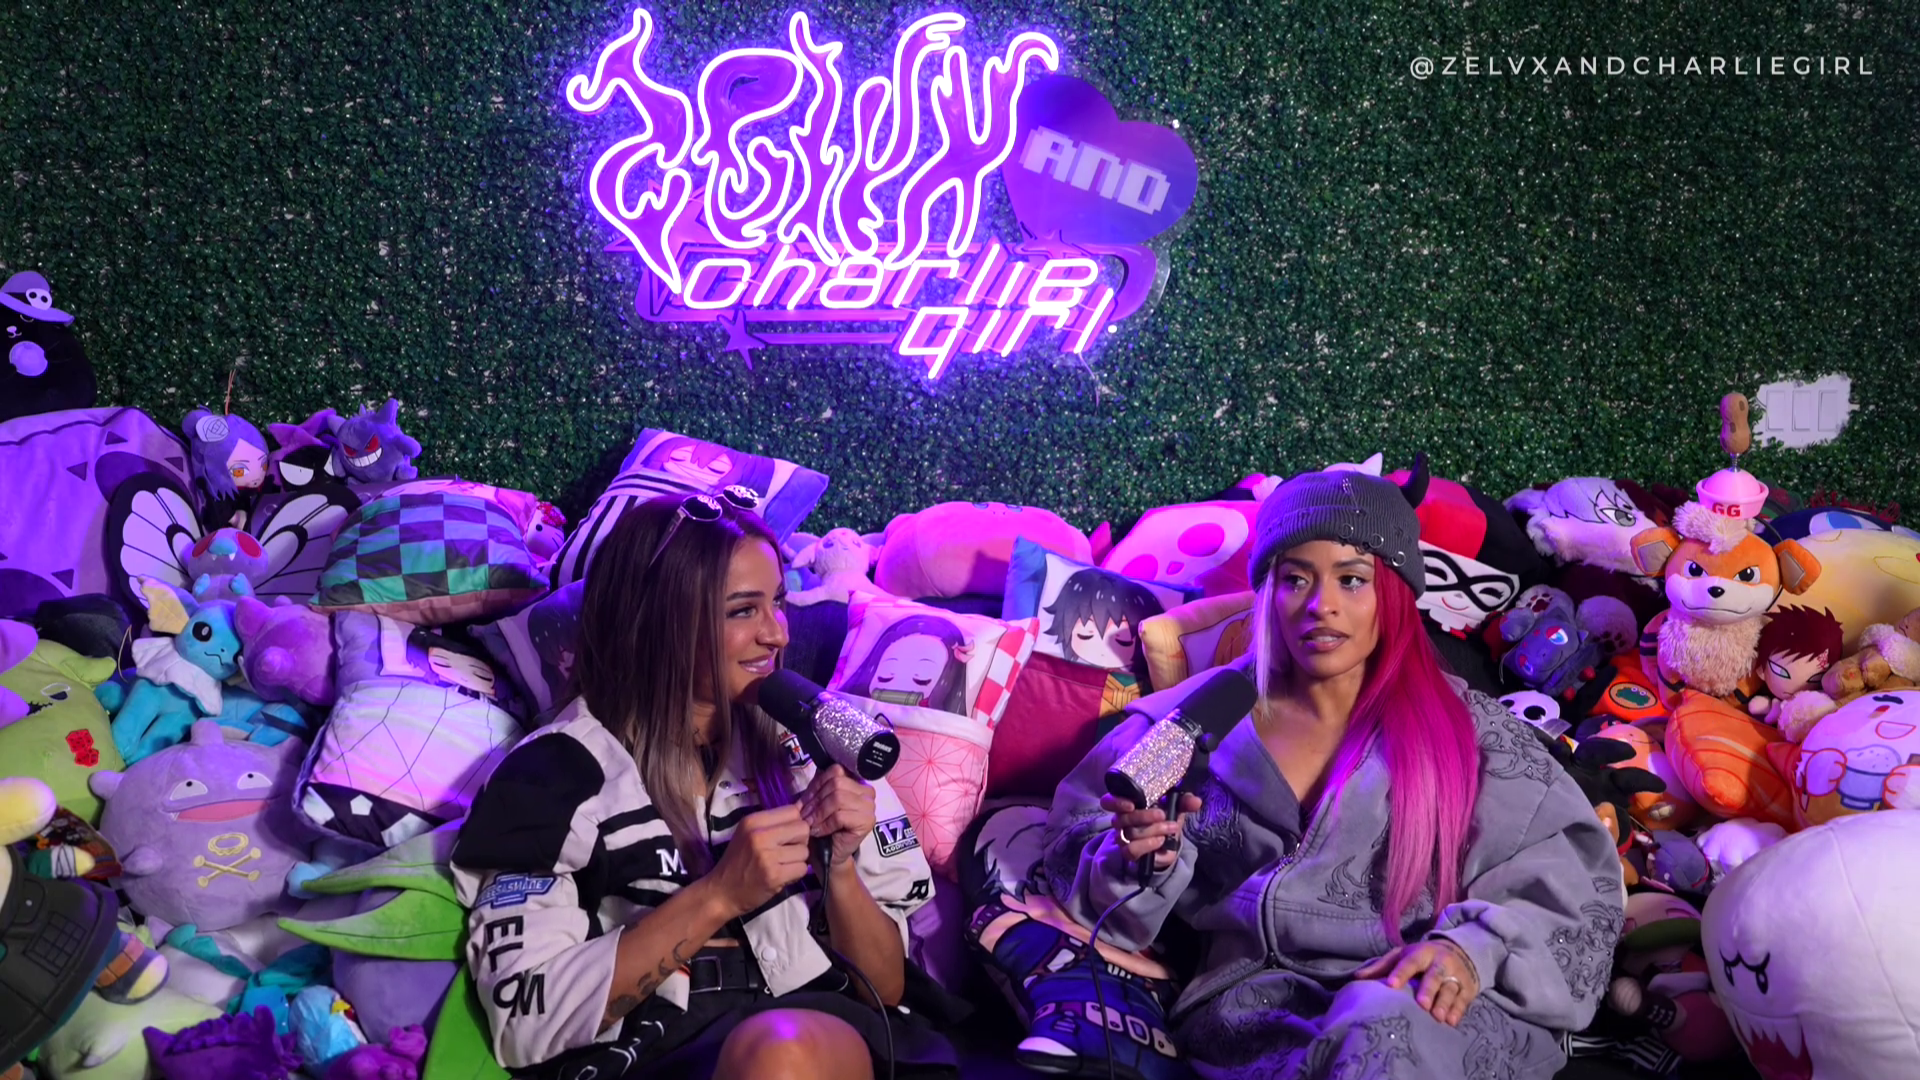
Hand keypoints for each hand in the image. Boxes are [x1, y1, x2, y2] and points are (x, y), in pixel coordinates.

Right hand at [708, 804, 810, 916]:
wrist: (721, 892)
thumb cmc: (737, 862)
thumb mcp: (748, 834)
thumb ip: (773, 823)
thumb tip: (802, 809)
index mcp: (753, 821)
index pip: (792, 811)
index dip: (794, 824)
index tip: (786, 836)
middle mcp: (759, 835)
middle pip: (802, 829)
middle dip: (800, 841)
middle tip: (787, 852)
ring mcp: (767, 856)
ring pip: (805, 851)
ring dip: (798, 860)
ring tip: (781, 865)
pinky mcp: (774, 875)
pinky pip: (802, 868)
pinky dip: (796, 874)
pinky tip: (782, 876)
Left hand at [798, 765, 876, 868]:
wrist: (828, 856)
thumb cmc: (823, 828)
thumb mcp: (817, 801)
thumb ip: (819, 785)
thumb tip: (816, 768)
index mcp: (856, 782)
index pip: (836, 771)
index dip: (817, 785)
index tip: (805, 802)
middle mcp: (867, 792)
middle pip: (837, 784)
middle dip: (816, 800)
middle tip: (805, 815)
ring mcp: (869, 807)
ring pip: (838, 798)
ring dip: (819, 813)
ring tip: (810, 824)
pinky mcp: (867, 822)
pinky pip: (840, 816)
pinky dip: (825, 824)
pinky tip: (818, 831)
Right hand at [1100, 792, 1201, 872]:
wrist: (1167, 844)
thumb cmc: (1166, 819)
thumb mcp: (1176, 808)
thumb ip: (1184, 802)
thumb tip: (1196, 801)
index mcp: (1128, 804)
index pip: (1109, 802)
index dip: (1116, 802)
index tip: (1131, 804)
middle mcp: (1121, 821)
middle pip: (1123, 818)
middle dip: (1144, 816)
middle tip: (1162, 814)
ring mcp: (1123, 837)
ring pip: (1131, 833)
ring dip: (1153, 830)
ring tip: (1171, 828)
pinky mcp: (1129, 852)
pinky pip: (1132, 849)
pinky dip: (1148, 844)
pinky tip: (1161, 841)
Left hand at [1354, 939, 1480, 1025]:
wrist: (1459, 951)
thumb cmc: (1421, 958)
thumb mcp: (1402, 956)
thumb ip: (1381, 967)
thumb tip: (1356, 978)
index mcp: (1421, 953)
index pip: (1409, 962)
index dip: (1400, 973)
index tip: (1391, 985)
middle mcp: (1440, 962)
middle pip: (1434, 975)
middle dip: (1428, 989)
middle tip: (1421, 1004)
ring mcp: (1456, 975)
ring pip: (1450, 988)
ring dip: (1444, 1002)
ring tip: (1438, 1016)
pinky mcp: (1467, 988)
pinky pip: (1463, 1000)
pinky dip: (1458, 1010)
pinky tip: (1451, 1021)